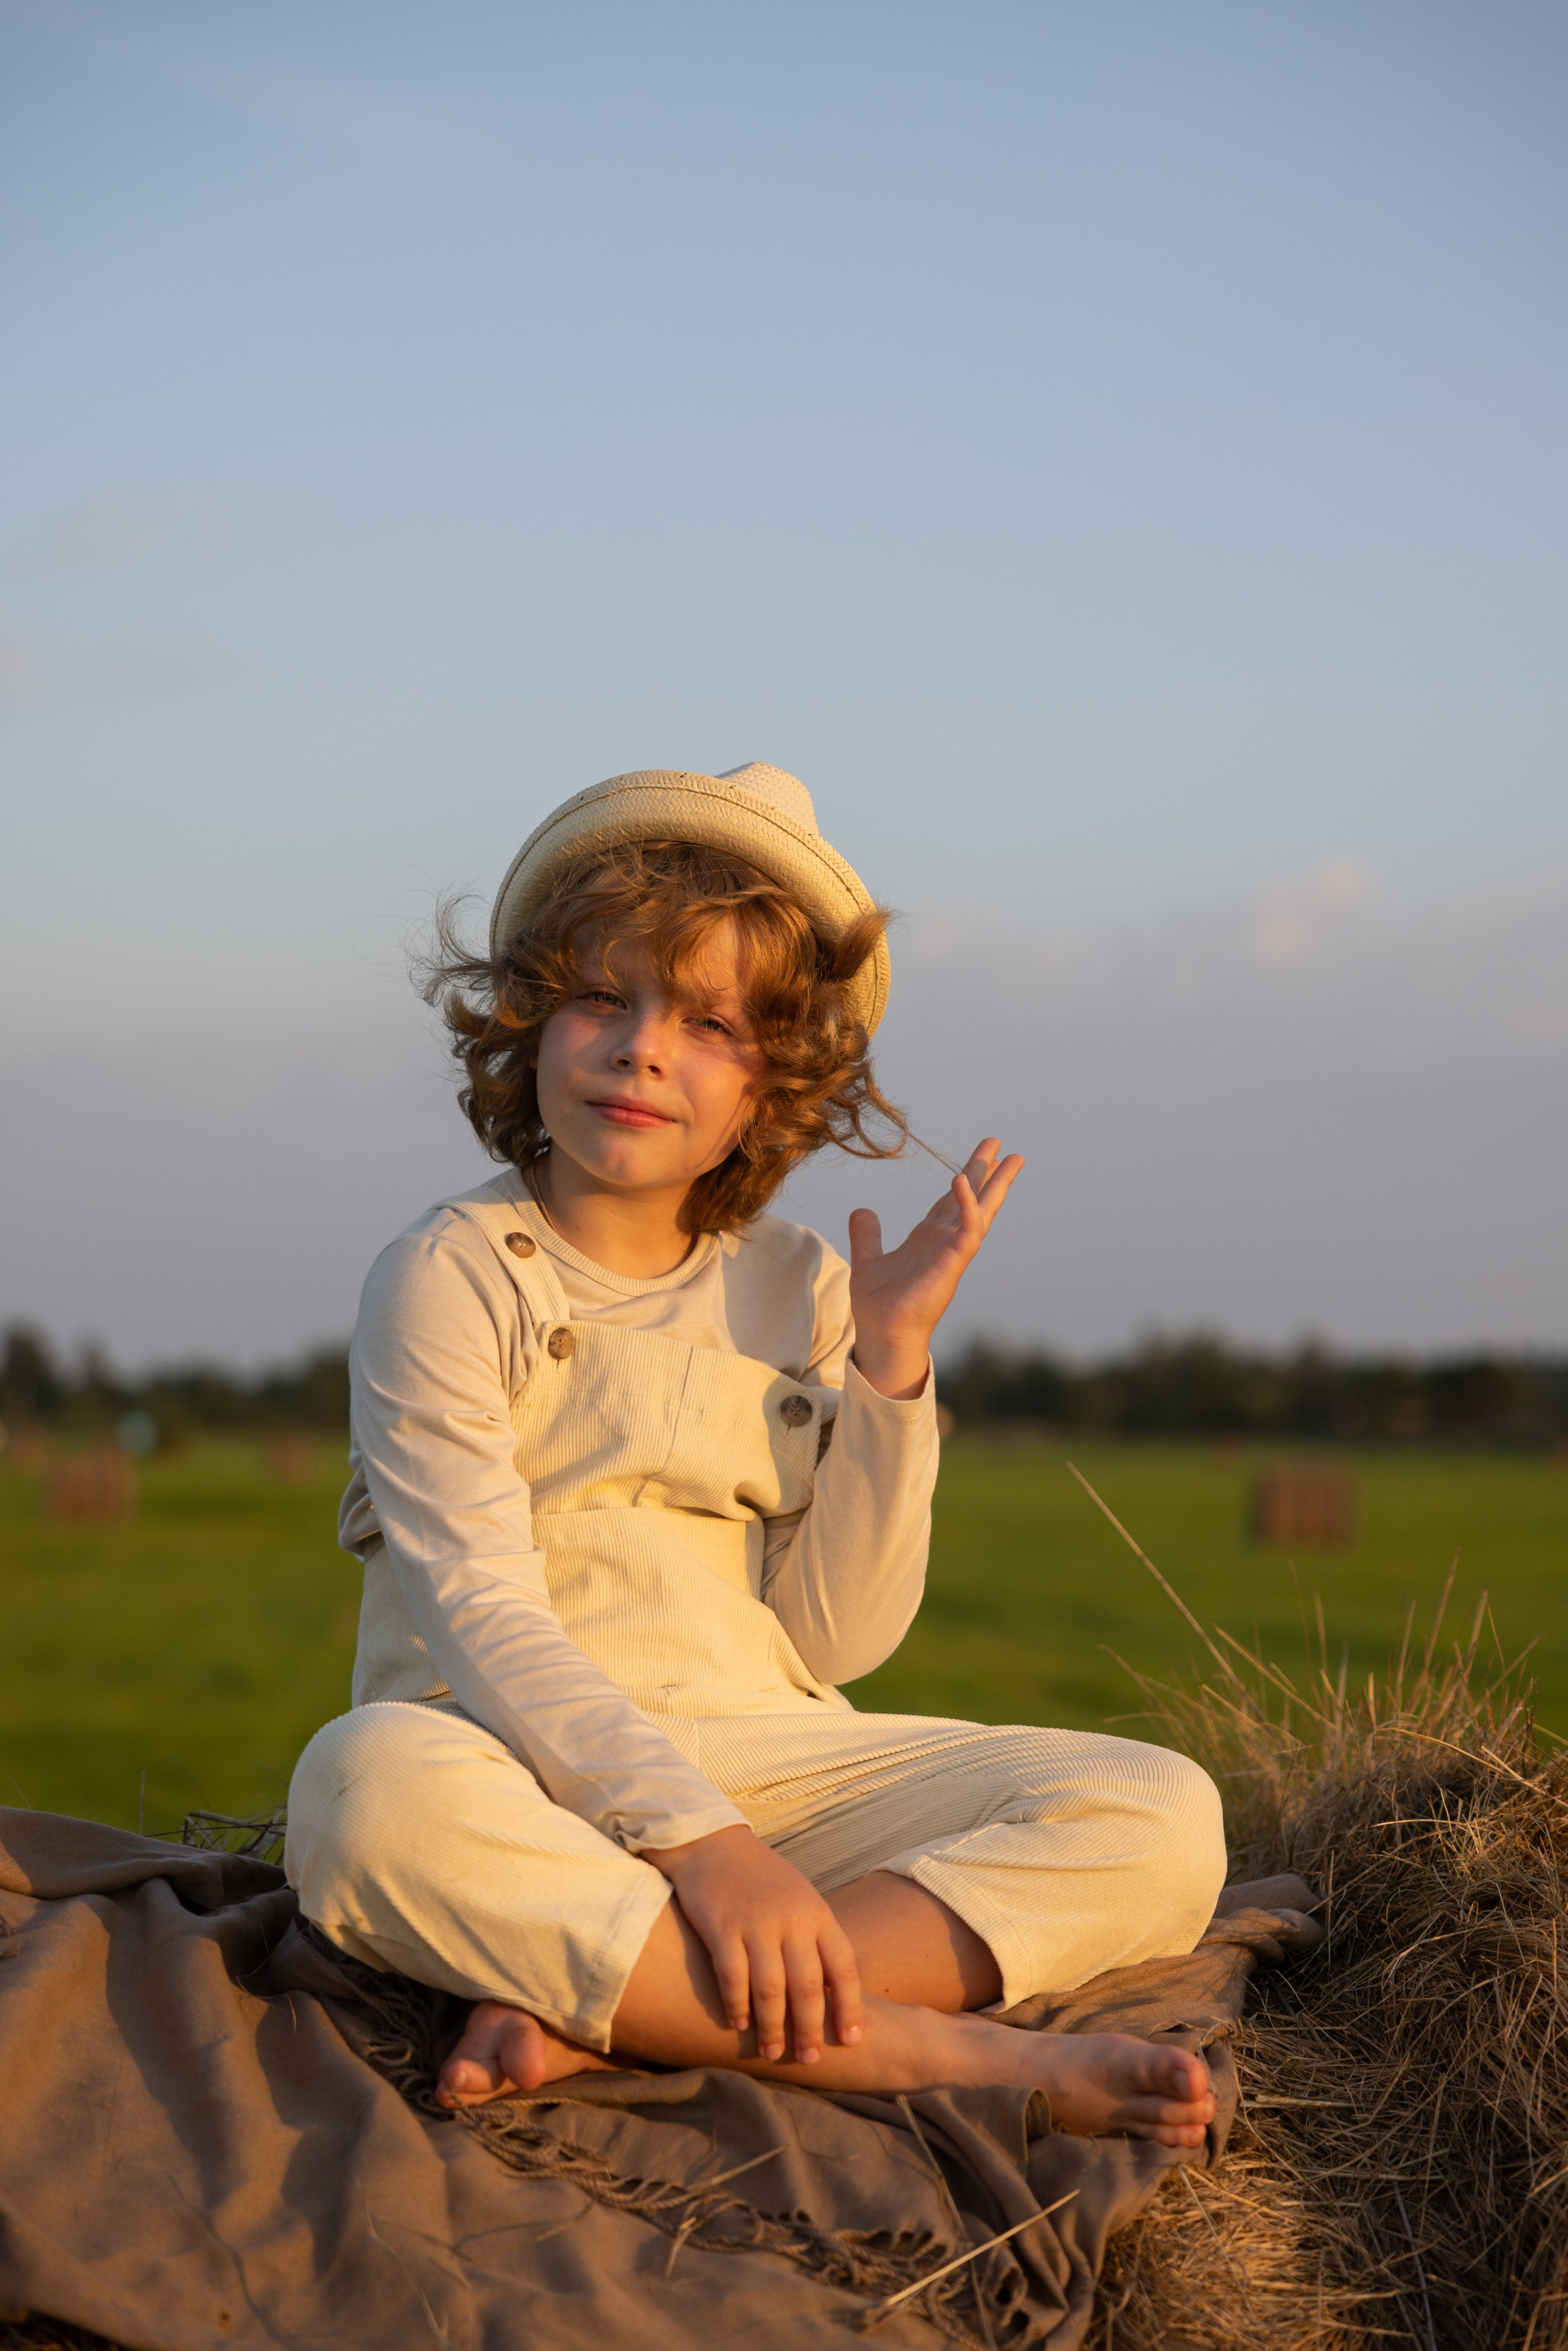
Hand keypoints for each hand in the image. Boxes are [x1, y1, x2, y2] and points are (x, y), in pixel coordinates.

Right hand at [641, 1823, 861, 2062]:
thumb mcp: (800, 1900)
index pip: (843, 1966)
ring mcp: (756, 1923)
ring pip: (770, 1988)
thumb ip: (815, 1940)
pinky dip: (737, 2005)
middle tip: (809, 2058)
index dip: (849, 2007)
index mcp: (817, 1913)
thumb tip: (834, 1993)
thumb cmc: (761, 1880)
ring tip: (772, 2052)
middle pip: (808, 1985)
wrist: (712, 1844)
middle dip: (811, 2028)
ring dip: (773, 2027)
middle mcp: (791, 1919)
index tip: (851, 2040)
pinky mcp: (721, 1927)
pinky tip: (739, 2023)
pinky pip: (732, 1976)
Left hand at [849, 1136, 1024, 1397]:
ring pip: (980, 1210)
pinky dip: (966, 1204)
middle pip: (972, 1199)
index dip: (966, 1177)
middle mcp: (945, 1241)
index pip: (951, 1201)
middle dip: (987, 1172)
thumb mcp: (868, 1259)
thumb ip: (867, 1234)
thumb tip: (863, 1211)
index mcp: (928, 1239)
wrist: (881, 1333)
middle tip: (1004, 1146)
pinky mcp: (952, 1262)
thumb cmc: (879, 1305)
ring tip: (1013, 1158)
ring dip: (996, 1184)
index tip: (982, 1155)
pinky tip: (962, 1180)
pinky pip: (966, 1228)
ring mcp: (952, 1251)